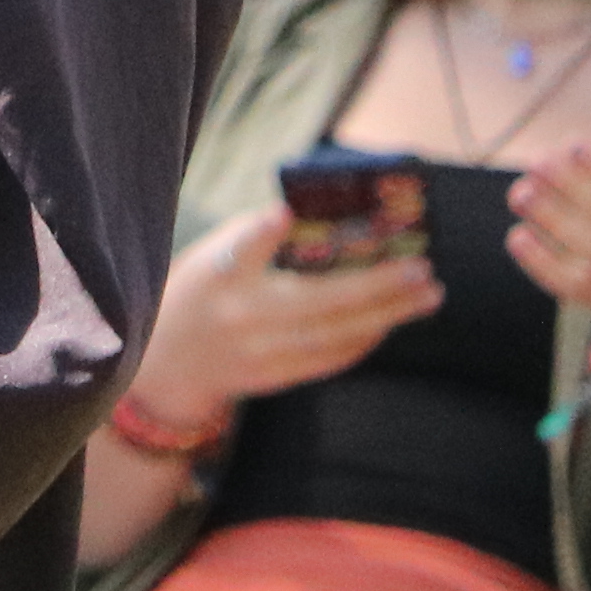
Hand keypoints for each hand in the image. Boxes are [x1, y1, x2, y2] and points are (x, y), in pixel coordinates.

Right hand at [116, 200, 442, 437]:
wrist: (164, 367)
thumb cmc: (193, 296)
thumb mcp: (208, 257)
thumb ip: (252, 236)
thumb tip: (307, 215)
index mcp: (219, 276)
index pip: (239, 250)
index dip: (261, 232)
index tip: (284, 213)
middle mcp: (242, 318)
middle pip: (318, 302)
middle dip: (377, 286)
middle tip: (422, 269)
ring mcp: (260, 352)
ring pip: (334, 335)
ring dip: (385, 317)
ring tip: (425, 295)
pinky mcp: (273, 377)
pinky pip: (327, 360)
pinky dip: (362, 341)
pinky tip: (389, 323)